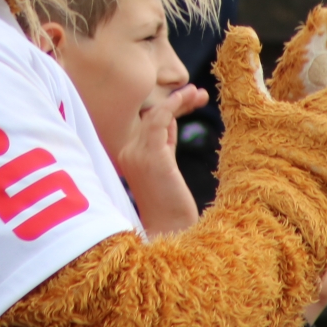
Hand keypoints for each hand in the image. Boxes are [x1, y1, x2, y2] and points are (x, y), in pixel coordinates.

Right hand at [117, 83, 208, 235]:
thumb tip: (169, 120)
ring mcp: (136, 153)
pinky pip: (160, 119)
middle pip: (150, 115)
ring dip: (179, 100)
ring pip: (156, 114)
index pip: (146, 123)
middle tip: (199, 94)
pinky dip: (174, 104)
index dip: (168, 109)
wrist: (170, 232)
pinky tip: (188, 98)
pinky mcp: (151, 156)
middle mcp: (126, 152)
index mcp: (127, 156)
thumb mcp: (165, 169)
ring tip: (199, 94)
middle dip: (175, 102)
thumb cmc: (170, 206)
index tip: (189, 100)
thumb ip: (164, 144)